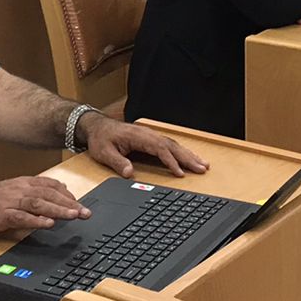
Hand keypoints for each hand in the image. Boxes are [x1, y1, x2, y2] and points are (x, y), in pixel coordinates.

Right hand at [0, 176, 88, 237]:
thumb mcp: (8, 194)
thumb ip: (28, 196)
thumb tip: (50, 202)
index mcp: (21, 184)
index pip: (49, 185)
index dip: (67, 194)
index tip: (80, 202)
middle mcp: (18, 190)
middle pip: (49, 195)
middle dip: (69, 203)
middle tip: (86, 212)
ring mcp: (9, 202)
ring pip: (39, 204)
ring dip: (58, 210)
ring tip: (74, 216)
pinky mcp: (0, 215)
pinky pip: (21, 217)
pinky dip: (36, 221)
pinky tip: (48, 225)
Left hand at [79, 114, 208, 178]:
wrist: (96, 127)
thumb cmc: (101, 139)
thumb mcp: (103, 152)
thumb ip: (117, 162)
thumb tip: (129, 172)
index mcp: (138, 136)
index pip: (159, 148)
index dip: (171, 161)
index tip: (180, 173)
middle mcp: (147, 134)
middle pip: (171, 146)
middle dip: (188, 157)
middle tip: (202, 168)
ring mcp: (150, 136)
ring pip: (173, 145)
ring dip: (188, 154)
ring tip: (203, 164)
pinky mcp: (150, 139)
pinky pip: (169, 145)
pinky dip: (181, 152)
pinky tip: (189, 158)